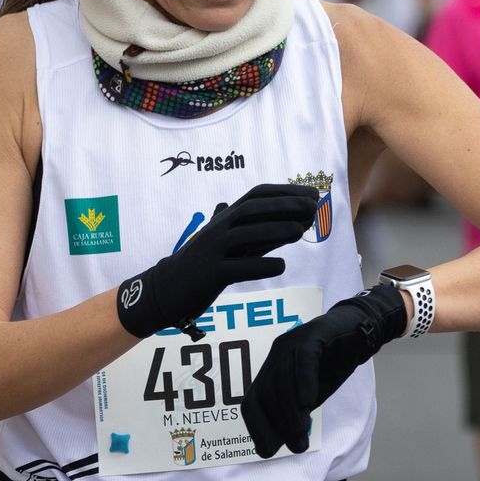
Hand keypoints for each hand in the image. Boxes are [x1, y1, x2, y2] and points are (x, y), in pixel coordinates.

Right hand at [114, 183, 319, 338]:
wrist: (167, 288)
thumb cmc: (206, 263)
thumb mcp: (232, 243)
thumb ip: (262, 233)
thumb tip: (297, 223)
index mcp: (224, 218)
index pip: (256, 195)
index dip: (285, 192)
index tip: (312, 194)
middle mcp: (218, 228)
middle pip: (252, 209)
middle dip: (283, 205)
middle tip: (312, 206)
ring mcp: (213, 250)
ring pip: (246, 235)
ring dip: (275, 230)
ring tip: (300, 231)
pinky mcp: (210, 275)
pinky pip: (238, 268)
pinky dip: (260, 266)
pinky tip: (281, 266)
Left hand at [243, 285, 406, 458]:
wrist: (359, 333)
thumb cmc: (332, 365)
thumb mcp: (311, 395)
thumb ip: (297, 414)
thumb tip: (286, 442)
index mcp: (270, 371)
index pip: (252, 403)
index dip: (257, 428)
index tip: (268, 451)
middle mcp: (276, 356)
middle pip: (265, 393)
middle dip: (278, 424)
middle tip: (297, 446)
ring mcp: (292, 342)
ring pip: (282, 379)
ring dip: (290, 410)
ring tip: (302, 433)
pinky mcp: (312, 335)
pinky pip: (304, 359)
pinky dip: (304, 382)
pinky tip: (309, 402)